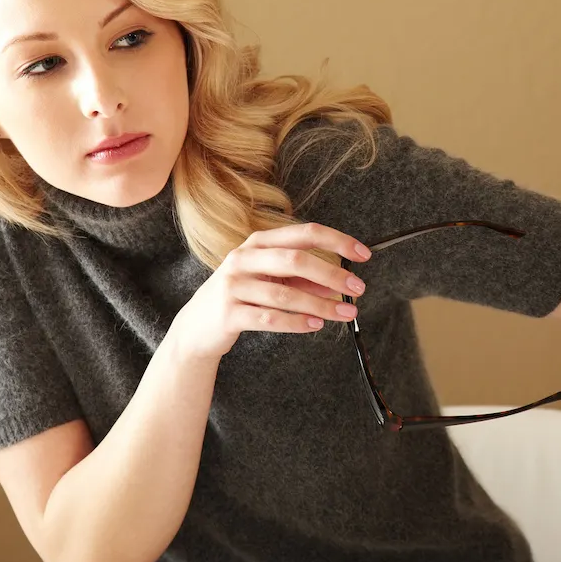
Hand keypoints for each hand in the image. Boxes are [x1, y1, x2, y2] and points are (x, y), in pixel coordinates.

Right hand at [169, 222, 371, 361]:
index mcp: (258, 243)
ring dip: (321, 305)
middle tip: (358, 288)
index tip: (363, 254)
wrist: (197, 327)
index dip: (337, 241)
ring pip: (286, 294)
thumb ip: (303, 280)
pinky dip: (297, 322)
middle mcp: (243, 258)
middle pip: (296, 260)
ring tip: (346, 313)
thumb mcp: (271, 281)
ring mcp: (233, 285)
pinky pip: (270, 318)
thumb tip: (339, 283)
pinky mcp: (228, 313)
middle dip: (332, 274)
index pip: (304, 233)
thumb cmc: (241, 298)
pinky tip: (316, 325)